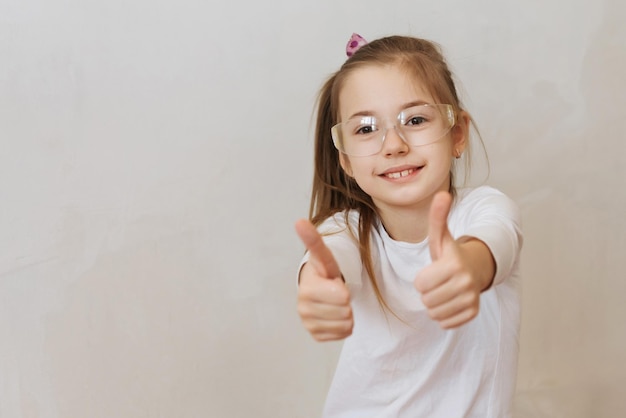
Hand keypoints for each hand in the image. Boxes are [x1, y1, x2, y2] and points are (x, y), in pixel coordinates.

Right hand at [295, 219, 352, 340]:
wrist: (317, 289)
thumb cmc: (323, 273)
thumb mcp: (323, 256)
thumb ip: (314, 241)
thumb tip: (299, 221)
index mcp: (307, 288)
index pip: (340, 296)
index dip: (343, 290)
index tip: (335, 282)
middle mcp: (303, 308)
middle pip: (346, 311)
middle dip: (346, 301)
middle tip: (336, 292)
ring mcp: (308, 323)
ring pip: (346, 324)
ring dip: (346, 313)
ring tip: (335, 302)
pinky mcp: (315, 335)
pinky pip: (342, 334)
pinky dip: (343, 325)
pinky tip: (334, 314)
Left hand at [414, 191, 494, 328]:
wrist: (474, 268)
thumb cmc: (450, 254)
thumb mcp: (441, 236)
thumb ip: (437, 217)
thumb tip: (442, 194)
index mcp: (454, 264)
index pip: (420, 284)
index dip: (422, 278)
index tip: (433, 270)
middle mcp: (466, 283)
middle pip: (426, 299)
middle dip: (428, 291)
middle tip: (438, 281)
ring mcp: (471, 299)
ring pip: (434, 313)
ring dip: (434, 303)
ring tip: (443, 290)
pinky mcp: (473, 313)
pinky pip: (445, 323)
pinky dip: (444, 314)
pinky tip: (450, 300)